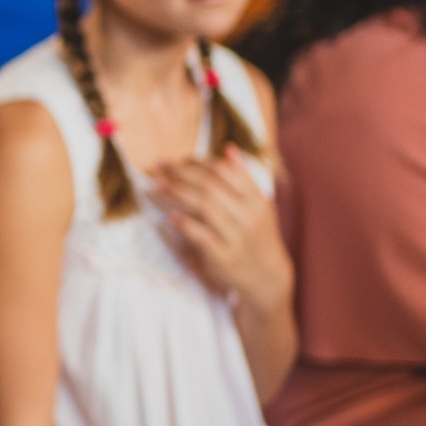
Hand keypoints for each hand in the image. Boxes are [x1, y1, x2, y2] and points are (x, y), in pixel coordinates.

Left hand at [152, 148, 289, 306]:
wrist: (268, 276)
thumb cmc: (257, 236)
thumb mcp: (258, 206)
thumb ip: (243, 178)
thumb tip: (228, 149)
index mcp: (256, 200)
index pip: (224, 171)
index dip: (197, 162)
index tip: (177, 160)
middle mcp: (248, 216)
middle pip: (210, 186)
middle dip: (180, 173)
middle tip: (159, 166)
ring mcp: (237, 237)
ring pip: (204, 207)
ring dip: (176, 193)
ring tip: (157, 186)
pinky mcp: (224, 257)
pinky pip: (201, 236)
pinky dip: (185, 224)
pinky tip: (170, 216)